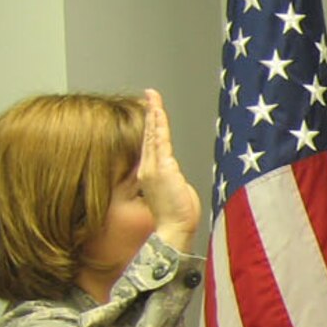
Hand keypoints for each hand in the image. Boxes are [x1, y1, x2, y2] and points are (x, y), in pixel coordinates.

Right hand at [139, 89, 202, 250]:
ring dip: (153, 113)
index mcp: (150, 174)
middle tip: (148, 96)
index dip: (148, 128)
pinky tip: (157, 110)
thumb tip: (178, 178)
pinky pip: (160, 139)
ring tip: (151, 97)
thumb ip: (175, 180)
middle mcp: (148, 168)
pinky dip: (158, 123)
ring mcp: (153, 167)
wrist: (174, 230)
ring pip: (152, 134)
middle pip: (148, 135)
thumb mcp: (176, 193)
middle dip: (149, 114)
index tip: (150, 113)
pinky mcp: (162, 167)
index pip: (149, 146)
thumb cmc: (177, 218)